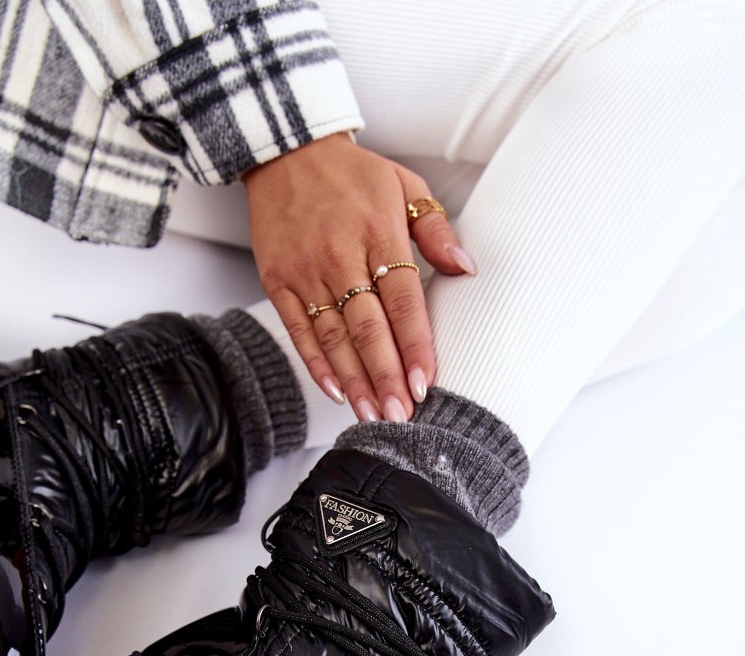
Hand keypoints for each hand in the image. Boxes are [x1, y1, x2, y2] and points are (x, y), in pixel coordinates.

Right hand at [242, 134, 475, 422]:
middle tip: (401, 415)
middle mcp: (340, 256)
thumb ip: (436, 230)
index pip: (403, 301)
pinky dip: (316, 364)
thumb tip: (466, 268)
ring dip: (355, 381)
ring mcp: (306, 272)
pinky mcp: (278, 282)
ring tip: (372, 415)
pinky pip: (299, 331)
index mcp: (378, 233)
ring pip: (334, 338)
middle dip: (386, 376)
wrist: (285, 151)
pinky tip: (336, 390)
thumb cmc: (351, 174)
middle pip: (368, 329)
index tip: (424, 382)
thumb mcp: (404, 185)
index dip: (414, 345)